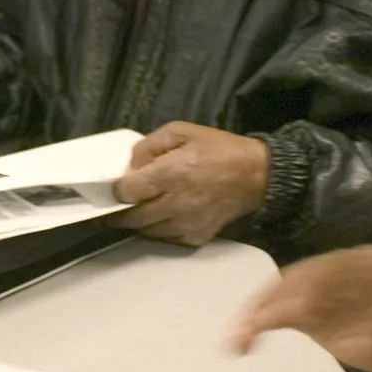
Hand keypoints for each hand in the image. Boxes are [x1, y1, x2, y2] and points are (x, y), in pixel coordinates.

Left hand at [113, 122, 268, 245]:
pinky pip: (167, 239)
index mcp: (170, 174)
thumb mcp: (180, 131)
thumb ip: (149, 146)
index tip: (118, 188)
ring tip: (141, 210)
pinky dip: (159, 230)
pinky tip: (163, 217)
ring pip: (147, 232)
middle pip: (133, 218)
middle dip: (120, 213)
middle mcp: (176, 203)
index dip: (117, 191)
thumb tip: (129, 168)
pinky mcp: (196, 237)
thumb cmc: (217, 149)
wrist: (254, 175)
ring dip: (140, 223)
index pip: (127, 192)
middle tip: (117, 207)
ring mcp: (187, 224)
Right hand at [230, 246, 371, 371]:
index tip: (261, 323)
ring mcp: (331, 269)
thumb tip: (357, 341)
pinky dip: (268, 309)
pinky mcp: (320, 285)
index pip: (321, 277)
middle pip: (297, 275)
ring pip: (288, 281)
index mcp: (369, 265)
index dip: (290, 301)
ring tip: (239, 332)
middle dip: (265, 303)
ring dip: (261, 307)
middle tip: (239, 332)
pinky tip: (251, 326)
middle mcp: (345, 260)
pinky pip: (288, 290)